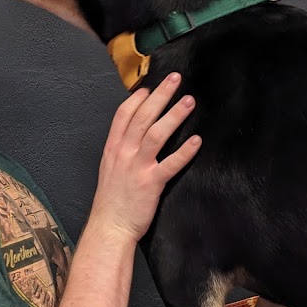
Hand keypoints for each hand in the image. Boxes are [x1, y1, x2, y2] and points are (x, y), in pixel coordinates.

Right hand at [91, 73, 200, 242]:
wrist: (110, 227)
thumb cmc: (111, 201)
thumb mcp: (110, 169)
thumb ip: (121, 151)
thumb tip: (134, 138)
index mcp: (113, 148)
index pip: (123, 115)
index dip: (138, 98)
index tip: (150, 87)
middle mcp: (124, 153)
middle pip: (143, 117)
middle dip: (160, 96)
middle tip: (175, 79)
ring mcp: (137, 167)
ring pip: (156, 134)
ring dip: (174, 115)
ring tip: (189, 101)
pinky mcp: (151, 183)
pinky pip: (170, 164)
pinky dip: (184, 152)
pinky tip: (197, 141)